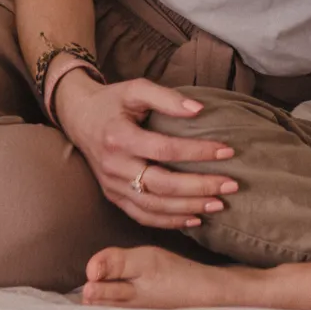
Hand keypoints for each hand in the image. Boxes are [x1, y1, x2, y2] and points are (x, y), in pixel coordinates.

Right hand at [58, 74, 238, 229]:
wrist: (79, 118)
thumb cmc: (113, 102)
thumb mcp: (136, 88)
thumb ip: (166, 98)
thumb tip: (199, 110)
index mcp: (119, 138)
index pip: (165, 150)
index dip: (198, 152)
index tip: (227, 151)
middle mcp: (114, 166)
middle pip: (162, 184)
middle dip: (200, 186)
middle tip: (231, 185)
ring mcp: (112, 186)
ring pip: (153, 206)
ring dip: (188, 208)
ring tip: (219, 204)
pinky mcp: (113, 197)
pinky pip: (142, 216)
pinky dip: (169, 221)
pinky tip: (194, 219)